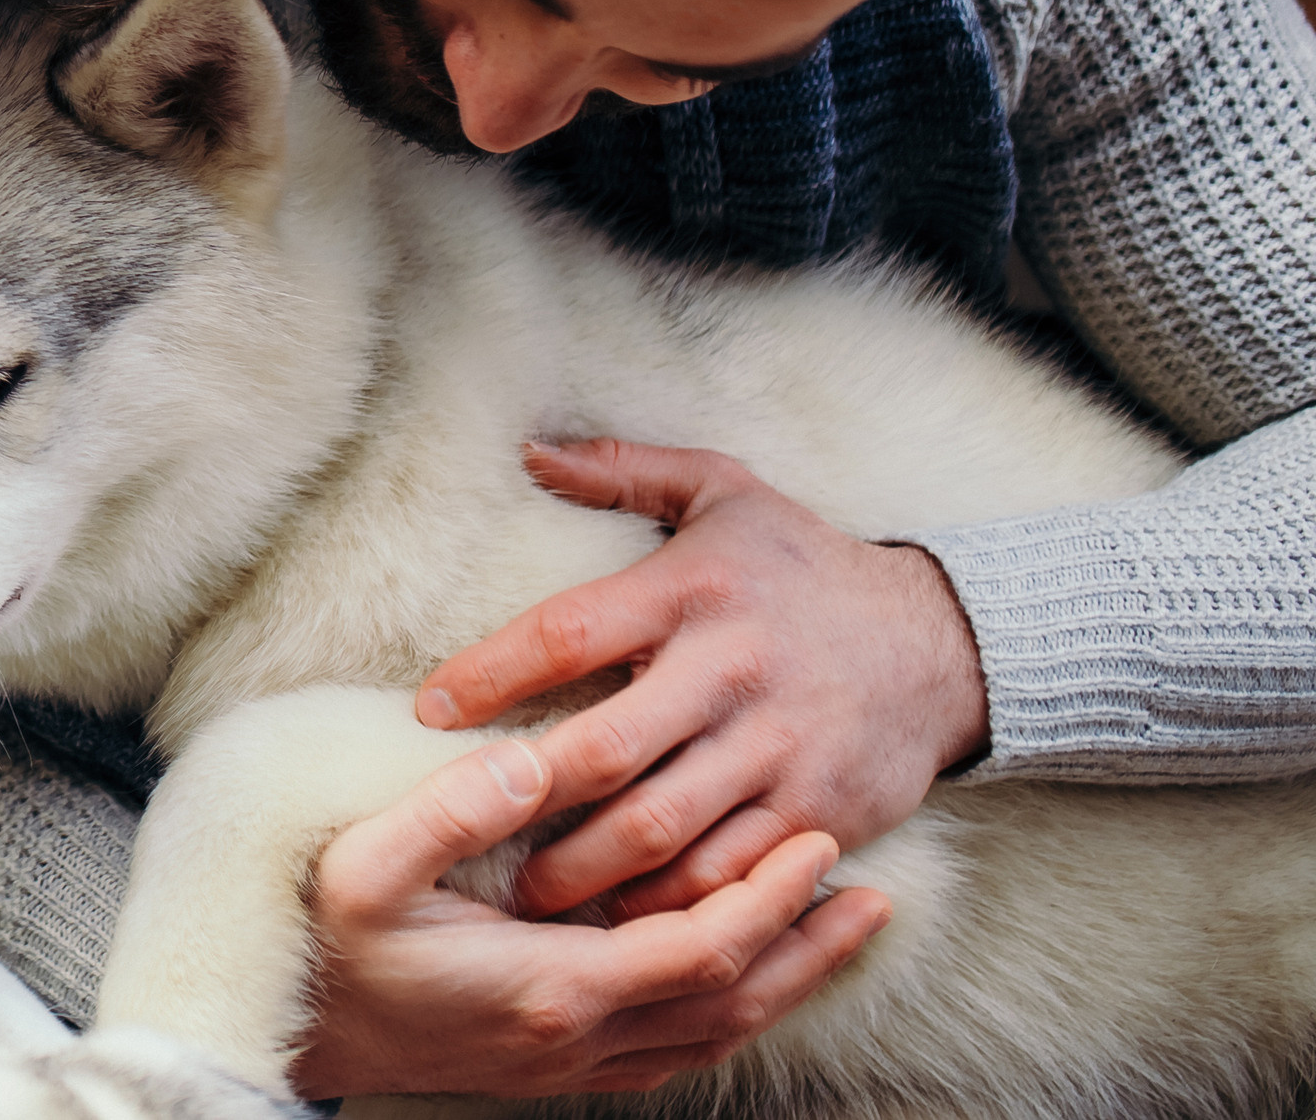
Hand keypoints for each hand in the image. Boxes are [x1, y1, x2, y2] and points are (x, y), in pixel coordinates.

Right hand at [292, 740, 890, 1098]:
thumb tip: (528, 753)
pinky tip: (746, 979)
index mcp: (552, 986)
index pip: (701, 950)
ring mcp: (571, 1063)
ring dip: (785, 984)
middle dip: (810, 947)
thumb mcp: (366, 865)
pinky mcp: (557, 1068)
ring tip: (838, 932)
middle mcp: (579, 1039)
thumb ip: (452, 810)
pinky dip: (732, 1012)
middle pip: (734, 1002)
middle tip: (876, 894)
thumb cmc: (327, 943)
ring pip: (714, 1035)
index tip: (819, 845)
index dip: (771, 902)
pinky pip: (677, 1053)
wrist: (290, 1032)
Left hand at [414, 439, 989, 920]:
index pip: (567, 632)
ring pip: (660, 830)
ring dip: (583, 874)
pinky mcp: (815, 812)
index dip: (489, 673)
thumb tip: (529, 450)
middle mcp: (728, 671)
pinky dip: (666, 906)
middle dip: (523, 800)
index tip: (427, 710)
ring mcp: (775, 748)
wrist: (944, 642)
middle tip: (460, 830)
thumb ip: (623, 469)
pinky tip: (617, 921)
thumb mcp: (723, 490)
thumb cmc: (802, 564)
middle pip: (605, 750)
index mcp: (691, 590)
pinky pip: (726, 875)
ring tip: (525, 896)